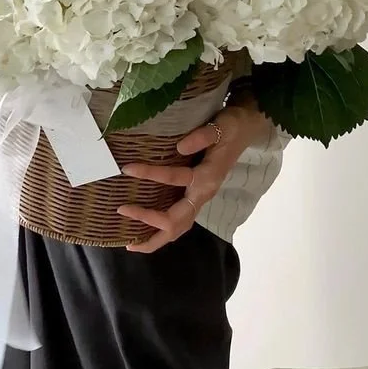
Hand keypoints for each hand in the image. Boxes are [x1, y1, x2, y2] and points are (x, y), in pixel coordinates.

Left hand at [117, 100, 270, 253]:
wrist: (246, 130)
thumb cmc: (231, 127)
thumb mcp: (220, 126)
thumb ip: (203, 136)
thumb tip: (180, 146)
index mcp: (208, 177)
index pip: (176, 179)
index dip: (150, 174)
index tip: (127, 169)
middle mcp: (204, 193)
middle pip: (177, 222)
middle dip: (148, 220)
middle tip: (121, 211)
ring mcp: (201, 198)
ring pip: (178, 228)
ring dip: (155, 237)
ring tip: (131, 242)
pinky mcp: (197, 197)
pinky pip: (179, 222)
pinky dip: (162, 230)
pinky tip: (145, 231)